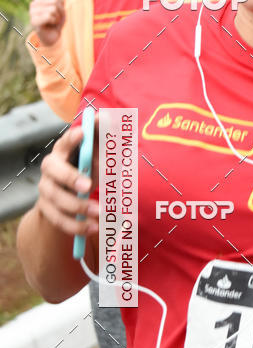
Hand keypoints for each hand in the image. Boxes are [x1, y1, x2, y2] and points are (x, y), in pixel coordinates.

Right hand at [29, 0, 65, 45]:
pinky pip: (49, 16)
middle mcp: (34, 2)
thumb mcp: (60, 5)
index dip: (62, 2)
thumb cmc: (57, 20)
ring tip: (53, 22)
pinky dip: (53, 21)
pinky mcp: (33, 21)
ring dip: (57, 17)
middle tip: (56, 17)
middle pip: (55, 0)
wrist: (52, 37)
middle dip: (61, 11)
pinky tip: (50, 25)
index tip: (59, 9)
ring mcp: (32, 12)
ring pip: (53, 8)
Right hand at [37, 114, 99, 236]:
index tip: (83, 133)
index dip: (72, 138)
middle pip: (53, 170)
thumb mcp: (98, 157)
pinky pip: (59, 220)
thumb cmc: (88, 170)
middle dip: (70, 177)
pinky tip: (95, 227)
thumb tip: (111, 119)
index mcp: (63, 151)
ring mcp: (46, 190)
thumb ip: (104, 140)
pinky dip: (78, 226)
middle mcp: (50, 169)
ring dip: (78, 207)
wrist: (69, 200)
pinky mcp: (48, 210)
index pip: (65, 141)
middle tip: (88, 186)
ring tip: (99, 212)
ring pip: (56, 198)